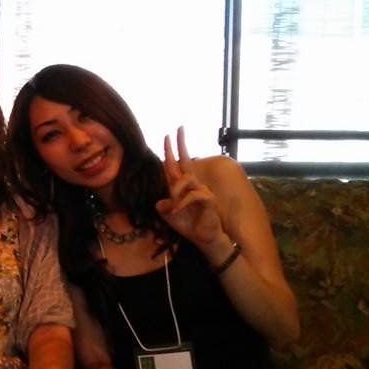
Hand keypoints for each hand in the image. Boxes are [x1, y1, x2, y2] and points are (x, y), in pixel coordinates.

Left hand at [155, 126, 224, 246]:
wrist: (205, 238)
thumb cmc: (190, 225)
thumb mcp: (171, 217)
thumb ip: (165, 209)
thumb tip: (159, 203)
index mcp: (183, 187)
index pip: (175, 166)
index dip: (171, 152)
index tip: (168, 136)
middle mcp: (193, 185)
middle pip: (185, 161)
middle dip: (180, 145)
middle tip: (178, 130)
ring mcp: (202, 190)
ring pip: (186, 179)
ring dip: (176, 191)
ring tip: (174, 207)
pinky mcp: (209, 199)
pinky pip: (193, 195)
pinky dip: (183, 202)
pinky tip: (177, 211)